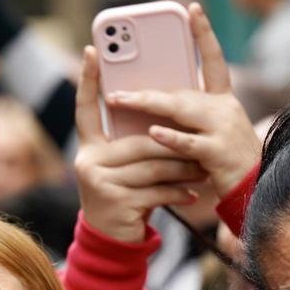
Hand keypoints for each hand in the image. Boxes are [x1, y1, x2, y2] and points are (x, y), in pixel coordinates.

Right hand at [73, 46, 204, 242]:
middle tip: (201, 140)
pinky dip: (177, 192)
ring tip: (203, 170)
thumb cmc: (127, 194)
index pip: (85, 107)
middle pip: (139, 142)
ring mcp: (99, 182)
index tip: (91, 50)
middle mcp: (88, 161)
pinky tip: (192, 194)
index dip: (86, 79)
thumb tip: (168, 109)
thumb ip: (136, 141)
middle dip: (173, 145)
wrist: (113, 239)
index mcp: (89, 146)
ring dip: (182, 169)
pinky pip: (155, 190)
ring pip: (152, 166)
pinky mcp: (116, 202)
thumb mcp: (127, 166)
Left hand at [105, 3, 261, 199]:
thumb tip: (147, 106)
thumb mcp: (210, 133)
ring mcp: (224, 130)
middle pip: (182, 91)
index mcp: (225, 102)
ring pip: (182, 110)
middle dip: (147, 88)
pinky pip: (190, 143)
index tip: (192, 8)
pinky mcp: (220, 154)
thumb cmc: (226, 163)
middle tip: (115, 85)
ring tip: (119, 100)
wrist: (254, 193)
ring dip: (148, 105)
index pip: (214, 61)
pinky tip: (151, 132)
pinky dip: (170, 137)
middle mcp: (226, 110)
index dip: (204, 34)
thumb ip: (187, 118)